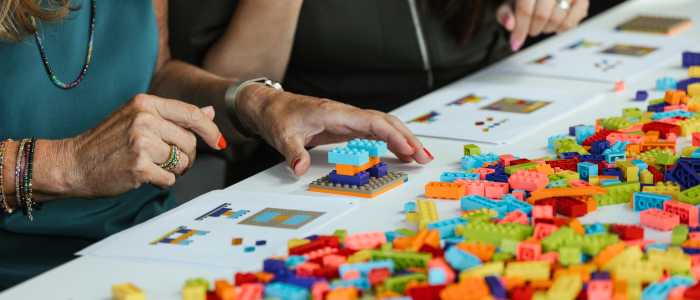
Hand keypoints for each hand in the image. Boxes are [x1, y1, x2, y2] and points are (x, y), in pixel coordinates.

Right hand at [40, 94, 222, 199]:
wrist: (72, 163)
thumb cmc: (106, 143)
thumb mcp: (137, 118)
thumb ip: (174, 116)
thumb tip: (210, 112)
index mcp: (145, 103)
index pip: (191, 114)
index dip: (210, 130)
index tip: (218, 142)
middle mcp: (144, 119)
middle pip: (190, 142)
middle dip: (186, 156)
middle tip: (169, 161)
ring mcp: (141, 143)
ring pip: (182, 162)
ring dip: (174, 170)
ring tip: (153, 167)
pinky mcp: (139, 166)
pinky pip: (170, 179)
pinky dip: (162, 182)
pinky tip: (145, 177)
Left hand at [237, 85, 433, 175]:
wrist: (270, 106)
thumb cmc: (278, 115)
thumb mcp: (281, 135)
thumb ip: (292, 151)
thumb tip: (299, 168)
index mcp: (336, 113)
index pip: (373, 121)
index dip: (393, 135)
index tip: (409, 149)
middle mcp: (347, 115)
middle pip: (386, 122)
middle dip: (407, 138)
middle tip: (424, 158)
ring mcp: (348, 121)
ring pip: (383, 126)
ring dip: (402, 139)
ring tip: (420, 158)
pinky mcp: (346, 127)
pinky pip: (374, 132)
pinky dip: (390, 141)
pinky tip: (400, 153)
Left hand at [496, 0, 588, 50]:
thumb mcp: (511, 4)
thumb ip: (505, 13)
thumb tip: (509, 25)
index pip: (526, 9)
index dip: (520, 30)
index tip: (515, 44)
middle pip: (542, 15)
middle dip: (533, 29)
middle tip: (531, 28)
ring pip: (557, 19)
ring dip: (546, 29)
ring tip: (542, 24)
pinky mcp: (582, 0)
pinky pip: (570, 23)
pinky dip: (560, 30)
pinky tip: (555, 24)